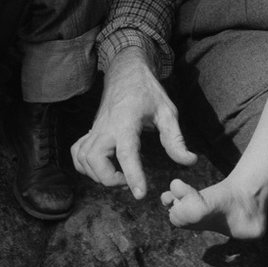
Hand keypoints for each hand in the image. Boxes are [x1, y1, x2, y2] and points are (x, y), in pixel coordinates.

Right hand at [70, 47, 196, 198]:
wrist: (126, 72)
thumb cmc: (147, 91)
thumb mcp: (167, 111)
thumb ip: (176, 139)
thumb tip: (189, 161)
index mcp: (126, 121)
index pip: (126, 152)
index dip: (132, 175)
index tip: (140, 194)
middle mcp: (106, 127)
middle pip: (95, 159)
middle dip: (109, 178)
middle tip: (129, 181)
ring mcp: (95, 129)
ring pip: (83, 159)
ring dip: (97, 175)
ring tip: (118, 177)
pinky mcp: (90, 130)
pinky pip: (77, 152)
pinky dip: (84, 166)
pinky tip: (100, 168)